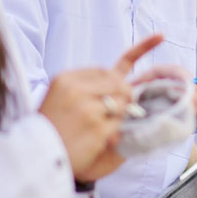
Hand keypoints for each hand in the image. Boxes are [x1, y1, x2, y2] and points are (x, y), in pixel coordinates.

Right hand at [39, 34, 163, 181]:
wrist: (36, 161)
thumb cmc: (53, 131)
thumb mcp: (62, 99)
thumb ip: (91, 88)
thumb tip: (128, 85)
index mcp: (66, 79)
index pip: (107, 70)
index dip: (135, 58)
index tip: (160, 36)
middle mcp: (76, 89)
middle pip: (120, 85)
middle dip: (124, 98)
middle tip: (110, 115)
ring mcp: (88, 108)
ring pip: (124, 103)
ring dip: (120, 117)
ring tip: (96, 130)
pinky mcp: (97, 127)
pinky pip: (121, 125)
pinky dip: (116, 134)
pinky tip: (97, 141)